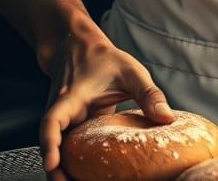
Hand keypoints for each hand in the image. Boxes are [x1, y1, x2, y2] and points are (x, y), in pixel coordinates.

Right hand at [40, 29, 173, 180]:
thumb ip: (148, 94)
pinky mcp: (71, 127)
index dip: (50, 144)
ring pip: (58, 149)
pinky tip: (86, 177)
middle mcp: (61, 113)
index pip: (52, 122)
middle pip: (51, 146)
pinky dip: (73, 162)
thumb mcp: (130, 71)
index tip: (51, 163)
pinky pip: (68, 147)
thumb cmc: (105, 59)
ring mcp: (64, 121)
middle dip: (56, 169)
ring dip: (64, 168)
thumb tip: (168, 119)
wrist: (81, 48)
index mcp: (70, 98)